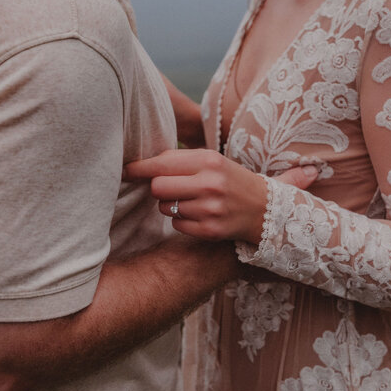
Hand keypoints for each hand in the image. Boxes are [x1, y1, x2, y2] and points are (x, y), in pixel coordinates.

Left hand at [124, 149, 317, 243]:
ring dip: (170, 204)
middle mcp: (210, 183)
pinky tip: (198, 214)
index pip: (161, 163)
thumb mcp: (210, 161)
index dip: (139, 168)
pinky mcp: (209, 230)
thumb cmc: (229, 179)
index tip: (125, 169)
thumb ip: (177, 160)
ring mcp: (210, 209)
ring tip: (190, 200)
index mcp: (208, 160)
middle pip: (157, 187)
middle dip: (158, 188)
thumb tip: (140, 164)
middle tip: (170, 187)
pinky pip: (176, 224)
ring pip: (165, 207)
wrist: (265, 208)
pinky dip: (181, 220)